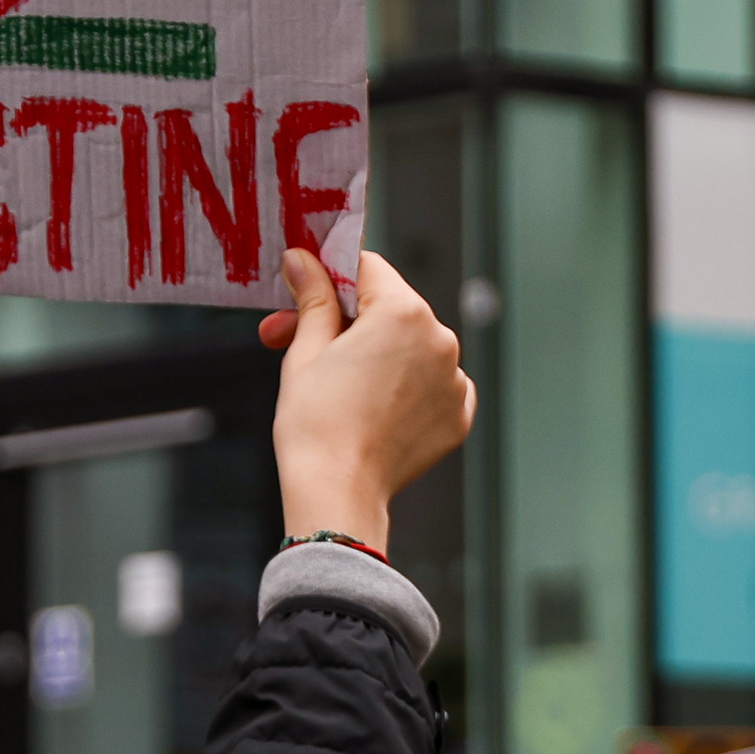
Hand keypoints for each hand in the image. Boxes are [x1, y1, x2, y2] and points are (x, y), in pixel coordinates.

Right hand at [258, 245, 470, 555]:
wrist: (336, 493)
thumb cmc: (316, 425)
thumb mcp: (305, 350)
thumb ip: (313, 298)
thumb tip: (303, 259)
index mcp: (404, 312)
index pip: (367, 268)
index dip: (330, 276)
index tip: (306, 286)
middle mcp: (440, 339)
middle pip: (389, 309)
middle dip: (344, 321)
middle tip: (297, 340)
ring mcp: (454, 379)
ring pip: (411, 346)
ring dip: (376, 353)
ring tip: (335, 383)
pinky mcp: (457, 415)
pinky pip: (431, 384)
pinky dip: (405, 388)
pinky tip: (371, 405)